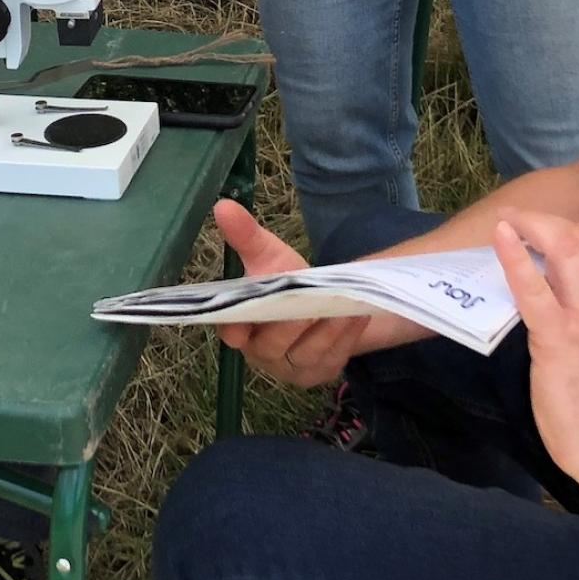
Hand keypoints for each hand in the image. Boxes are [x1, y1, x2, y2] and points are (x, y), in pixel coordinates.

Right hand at [208, 200, 412, 387]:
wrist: (318, 301)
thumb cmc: (283, 279)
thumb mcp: (267, 255)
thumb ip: (245, 235)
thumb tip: (223, 205)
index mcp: (239, 326)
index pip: (230, 331)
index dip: (238, 327)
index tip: (254, 315)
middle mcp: (260, 352)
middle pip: (273, 344)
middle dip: (294, 325)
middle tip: (313, 305)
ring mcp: (290, 368)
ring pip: (306, 354)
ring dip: (327, 331)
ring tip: (344, 308)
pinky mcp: (317, 374)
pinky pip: (331, 359)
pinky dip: (345, 338)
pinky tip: (356, 317)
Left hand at [492, 214, 578, 505]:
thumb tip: (558, 271)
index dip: (572, 225)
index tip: (546, 230)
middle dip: (545, 220)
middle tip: (518, 220)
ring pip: (564, 248)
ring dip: (531, 226)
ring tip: (508, 224)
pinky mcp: (559, 338)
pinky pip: (534, 287)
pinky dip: (514, 256)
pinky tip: (501, 238)